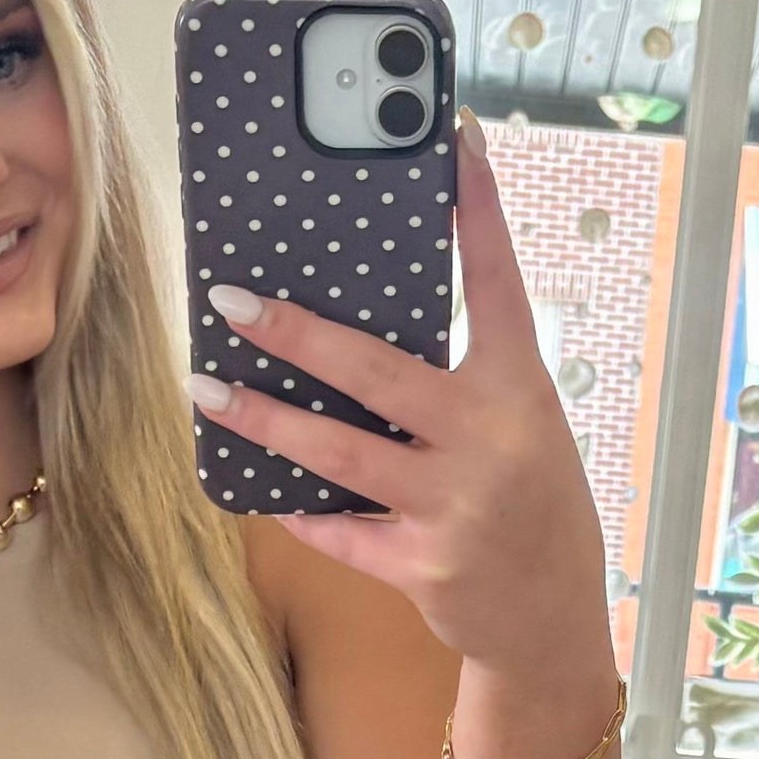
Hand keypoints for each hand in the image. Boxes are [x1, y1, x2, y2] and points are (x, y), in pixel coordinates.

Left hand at [191, 109, 614, 700]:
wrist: (551, 621)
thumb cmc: (528, 505)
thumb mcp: (518, 428)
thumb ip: (460, 382)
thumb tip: (361, 329)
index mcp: (520, 390)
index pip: (497, 284)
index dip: (478, 211)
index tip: (454, 138)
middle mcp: (490, 441)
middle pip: (377, 372)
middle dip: (296, 334)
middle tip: (230, 302)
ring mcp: (453, 506)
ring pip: (337, 453)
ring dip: (263, 419)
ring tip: (207, 391)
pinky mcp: (421, 565)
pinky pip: (337, 528)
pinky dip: (299, 509)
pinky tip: (264, 491)